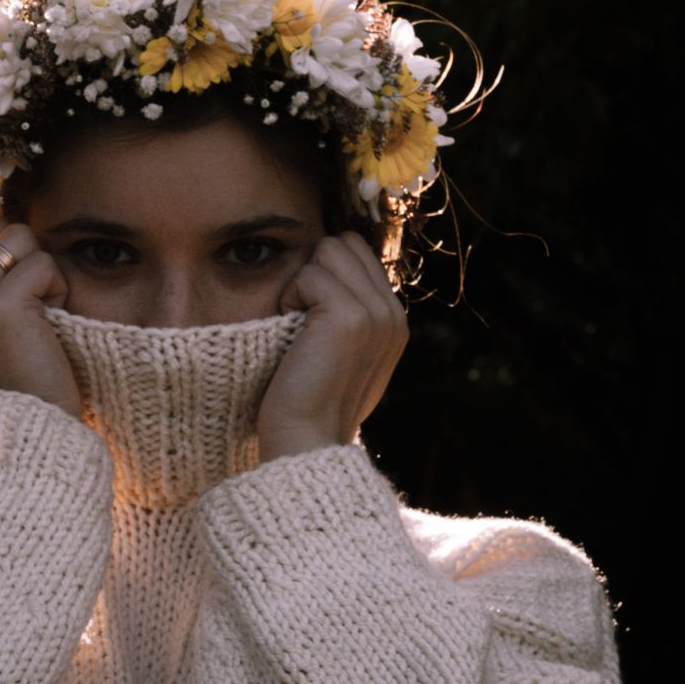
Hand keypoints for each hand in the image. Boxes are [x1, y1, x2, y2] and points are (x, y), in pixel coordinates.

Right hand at [0, 215, 82, 418]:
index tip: (23, 300)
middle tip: (35, 309)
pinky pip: (44, 264)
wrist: (27, 429)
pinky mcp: (0, 303)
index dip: (13, 255)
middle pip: (1, 228)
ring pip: (22, 237)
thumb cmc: (20, 382)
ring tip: (41, 317)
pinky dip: (59, 291)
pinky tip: (51, 326)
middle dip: (28, 260)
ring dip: (45, 273)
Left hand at [256, 231, 408, 462]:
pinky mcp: (349, 316)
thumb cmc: (311, 400)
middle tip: (304, 318)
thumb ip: (351, 312)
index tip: (312, 315)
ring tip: (299, 325)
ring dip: (302, 282)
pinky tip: (293, 333)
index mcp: (394, 320)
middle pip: (344, 243)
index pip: (358, 251)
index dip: (325, 271)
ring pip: (328, 250)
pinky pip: (309, 274)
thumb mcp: (345, 353)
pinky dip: (290, 298)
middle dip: (315, 270)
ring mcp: (375, 313)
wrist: (306, 440)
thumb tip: (328, 265)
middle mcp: (392, 313)